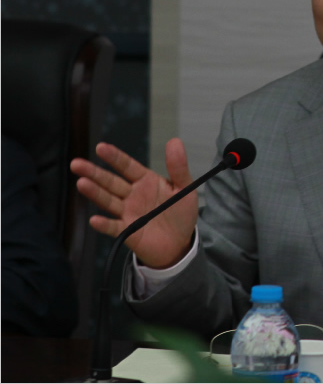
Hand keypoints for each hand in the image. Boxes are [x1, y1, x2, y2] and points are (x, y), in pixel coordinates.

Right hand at [70, 138, 198, 268]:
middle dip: (94, 173)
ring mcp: (128, 213)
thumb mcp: (184, 188)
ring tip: (81, 183)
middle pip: (111, 182)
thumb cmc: (181, 213)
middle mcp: (133, 195)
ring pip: (108, 201)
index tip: (101, 147)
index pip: (127, 166)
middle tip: (76, 164)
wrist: (181, 242)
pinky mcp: (128, 231)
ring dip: (95, 193)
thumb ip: (179, 167)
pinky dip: (104, 224)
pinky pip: (114, 227)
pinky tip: (95, 219)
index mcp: (145, 181)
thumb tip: (175, 141)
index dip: (114, 157)